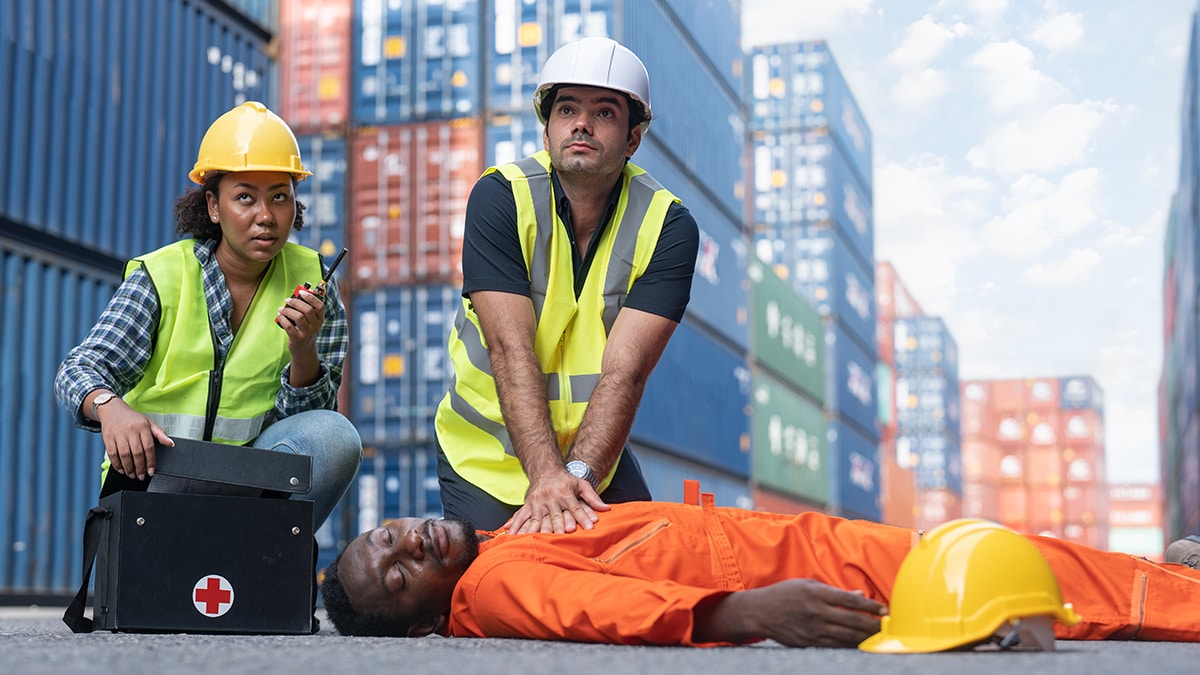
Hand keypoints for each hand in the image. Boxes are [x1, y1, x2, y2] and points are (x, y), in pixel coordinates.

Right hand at [97, 400, 173, 480]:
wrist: (112, 410)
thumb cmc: (132, 419)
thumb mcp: (149, 423)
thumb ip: (160, 434)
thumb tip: (171, 444)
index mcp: (143, 427)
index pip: (149, 447)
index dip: (150, 461)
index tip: (151, 471)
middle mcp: (131, 430)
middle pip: (137, 453)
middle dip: (140, 468)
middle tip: (142, 476)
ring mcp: (118, 434)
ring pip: (124, 455)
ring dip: (129, 468)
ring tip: (132, 475)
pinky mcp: (107, 438)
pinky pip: (112, 454)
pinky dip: (117, 464)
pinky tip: (121, 469)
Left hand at [276, 288, 324, 348]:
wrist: (304, 349)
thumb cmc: (305, 330)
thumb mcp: (311, 321)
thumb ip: (307, 309)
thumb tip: (296, 296)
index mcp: (320, 319)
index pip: (320, 306)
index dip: (310, 297)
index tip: (300, 292)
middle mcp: (316, 326)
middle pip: (308, 310)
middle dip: (295, 302)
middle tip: (287, 300)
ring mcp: (307, 333)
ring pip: (298, 317)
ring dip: (288, 310)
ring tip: (281, 309)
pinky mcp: (298, 338)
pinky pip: (289, 326)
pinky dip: (283, 319)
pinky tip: (279, 316)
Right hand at [506, 468, 609, 534]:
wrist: (546, 469)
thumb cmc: (566, 480)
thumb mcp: (581, 484)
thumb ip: (593, 497)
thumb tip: (606, 509)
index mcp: (565, 493)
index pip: (576, 508)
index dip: (583, 518)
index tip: (590, 527)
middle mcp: (551, 498)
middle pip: (556, 516)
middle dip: (559, 526)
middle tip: (562, 536)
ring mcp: (538, 502)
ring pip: (539, 519)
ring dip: (538, 531)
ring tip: (537, 541)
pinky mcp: (529, 505)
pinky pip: (522, 517)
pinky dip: (517, 527)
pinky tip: (513, 536)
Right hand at [695, 579, 885, 647]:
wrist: (760, 612)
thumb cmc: (785, 594)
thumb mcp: (808, 585)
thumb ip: (834, 591)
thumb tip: (859, 594)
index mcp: (817, 594)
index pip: (851, 600)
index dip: (870, 605)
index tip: (884, 609)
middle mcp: (816, 612)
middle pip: (852, 620)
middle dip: (873, 624)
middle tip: (888, 625)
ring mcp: (813, 629)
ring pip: (847, 636)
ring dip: (866, 637)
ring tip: (879, 636)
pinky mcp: (809, 642)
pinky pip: (835, 645)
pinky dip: (850, 645)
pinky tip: (860, 643)